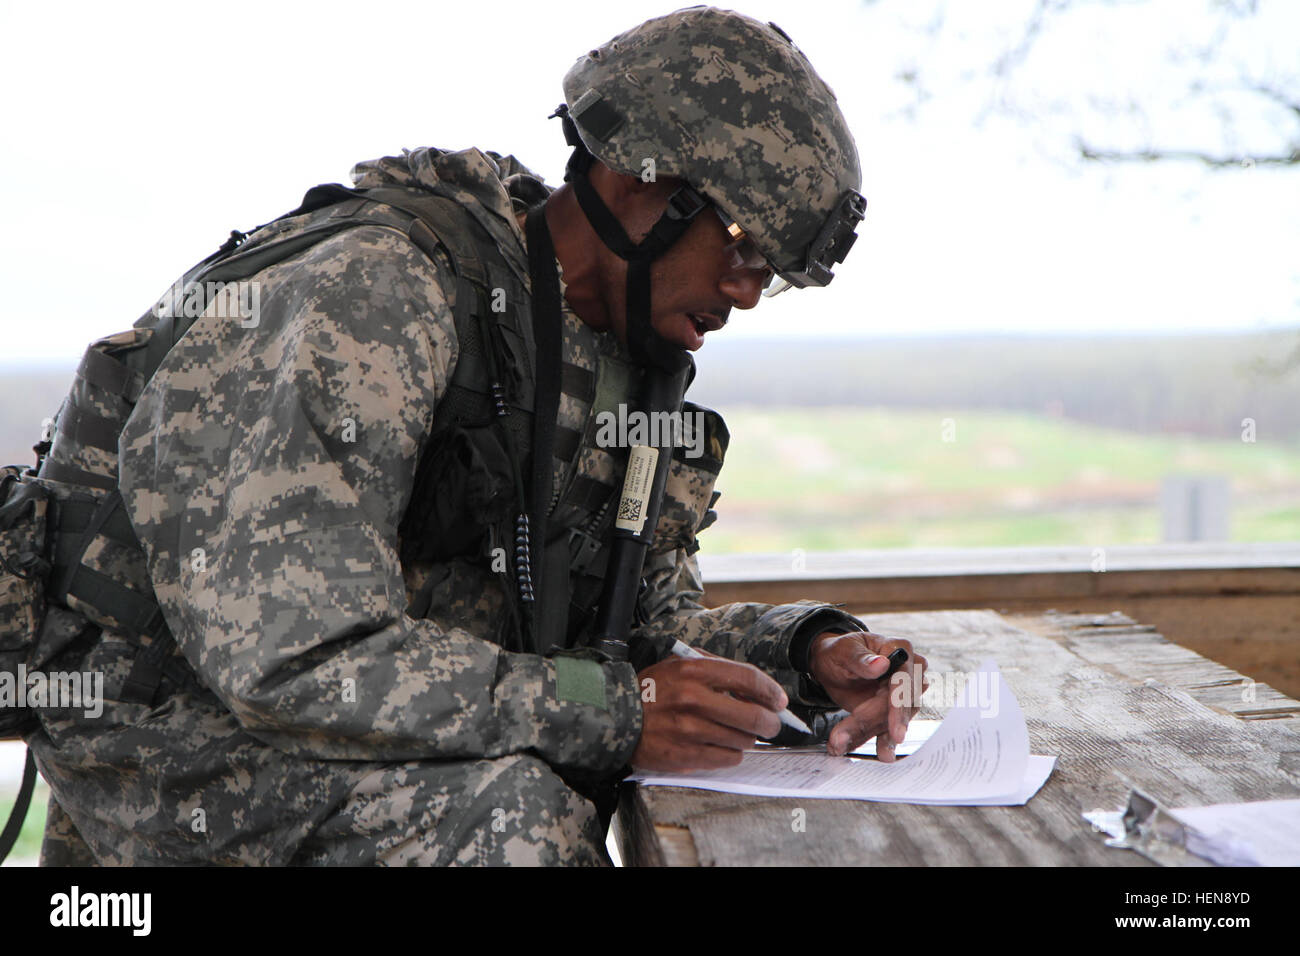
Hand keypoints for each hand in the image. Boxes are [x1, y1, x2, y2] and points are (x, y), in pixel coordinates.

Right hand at [631, 652, 787, 771]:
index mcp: (694, 671)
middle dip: (769, 722)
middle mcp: (693, 699)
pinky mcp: (686, 755)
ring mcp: (690, 730)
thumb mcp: (679, 665)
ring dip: (746, 738)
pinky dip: (730, 754)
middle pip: (752, 715)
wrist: (617, 719)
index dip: (770, 690)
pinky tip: (720, 746)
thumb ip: (716, 670)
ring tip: (735, 733)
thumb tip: (753, 687)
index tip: (779, 700)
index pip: (747, 678)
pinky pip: (727, 759)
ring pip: (743, 740)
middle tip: (771, 724)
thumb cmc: (652, 691)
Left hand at [808, 631, 928, 761]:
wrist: (834, 665)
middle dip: (869, 724)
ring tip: (839, 743)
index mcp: (900, 649)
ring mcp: (904, 694)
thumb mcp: (844, 651)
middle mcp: (909, 672)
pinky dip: (868, 740)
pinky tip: (857, 748)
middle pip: (898, 706)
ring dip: (865, 734)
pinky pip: (884, 729)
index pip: (904, 681)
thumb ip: (861, 658)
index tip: (895, 729)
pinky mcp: (893, 712)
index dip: (899, 706)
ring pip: (890, 721)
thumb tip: (881, 664)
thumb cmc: (841, 652)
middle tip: (841, 737)